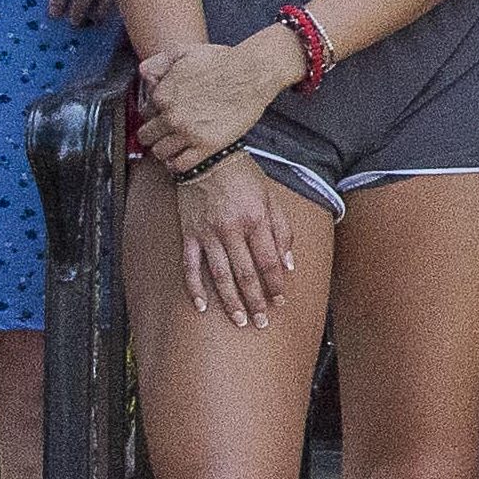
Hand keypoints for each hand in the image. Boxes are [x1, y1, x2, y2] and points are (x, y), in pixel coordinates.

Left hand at [136, 31, 286, 167]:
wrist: (252, 72)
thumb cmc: (224, 61)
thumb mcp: (185, 51)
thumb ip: (159, 62)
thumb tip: (145, 75)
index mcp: (163, 94)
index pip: (144, 113)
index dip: (154, 114)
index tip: (162, 116)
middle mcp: (172, 115)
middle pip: (147, 135)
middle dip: (154, 134)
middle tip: (164, 134)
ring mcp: (188, 132)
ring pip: (160, 152)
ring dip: (164, 150)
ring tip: (173, 147)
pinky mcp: (207, 145)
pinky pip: (180, 165)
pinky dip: (178, 164)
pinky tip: (183, 157)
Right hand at [169, 155, 300, 326]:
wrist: (205, 156)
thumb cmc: (242, 175)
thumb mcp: (270, 196)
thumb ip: (282, 230)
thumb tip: (289, 264)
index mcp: (255, 219)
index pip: (269, 260)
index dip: (276, 284)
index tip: (280, 301)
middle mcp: (232, 229)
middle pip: (246, 273)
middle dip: (256, 301)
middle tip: (262, 322)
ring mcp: (208, 234)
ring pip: (220, 275)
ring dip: (231, 301)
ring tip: (240, 321)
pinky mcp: (189, 234)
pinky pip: (190, 266)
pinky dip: (195, 288)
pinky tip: (201, 307)